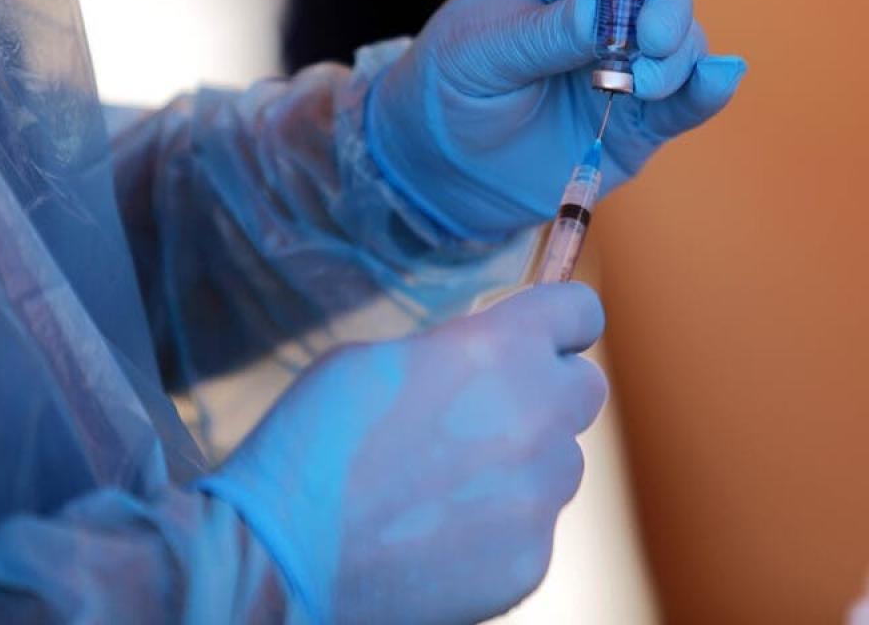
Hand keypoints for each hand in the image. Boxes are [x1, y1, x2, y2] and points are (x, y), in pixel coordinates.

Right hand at [199, 283, 607, 623]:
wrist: (282, 556)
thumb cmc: (314, 442)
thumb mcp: (379, 358)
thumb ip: (455, 353)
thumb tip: (485, 362)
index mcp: (502, 348)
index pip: (581, 309)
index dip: (562, 320)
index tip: (547, 335)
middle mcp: (539, 414)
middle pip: (586, 388)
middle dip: (548, 392)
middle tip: (491, 412)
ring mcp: (541, 493)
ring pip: (560, 464)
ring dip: (523, 464)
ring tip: (444, 486)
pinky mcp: (531, 558)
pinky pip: (533, 528)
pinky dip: (500, 528)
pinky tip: (438, 534)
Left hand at [365, 0, 746, 240]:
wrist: (447, 167)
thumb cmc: (452, 89)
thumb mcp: (480, 55)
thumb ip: (543, 36)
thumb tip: (603, 15)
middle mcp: (601, 6)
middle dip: (664, 11)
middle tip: (649, 43)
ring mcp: (627, 62)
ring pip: (680, 44)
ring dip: (676, 58)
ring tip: (644, 83)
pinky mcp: (641, 118)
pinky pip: (686, 101)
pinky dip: (707, 90)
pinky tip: (720, 78)